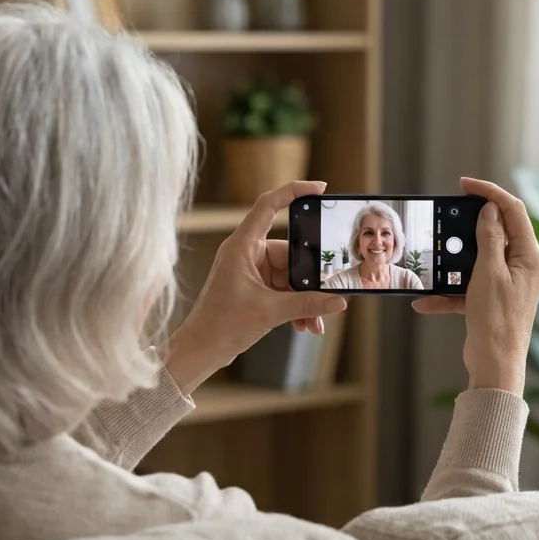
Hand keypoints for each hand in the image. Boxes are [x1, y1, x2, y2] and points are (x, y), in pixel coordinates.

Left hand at [165, 182, 348, 394]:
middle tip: (329, 291)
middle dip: (309, 278)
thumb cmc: (220, 325)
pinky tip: (306, 324)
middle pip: (289, 252)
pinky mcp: (253, 288)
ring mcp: (250, 271)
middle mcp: (245, 254)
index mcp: (241, 246)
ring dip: (304, 298)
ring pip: (289, 276)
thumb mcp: (269, 312)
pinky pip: (283, 290)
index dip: (294, 192)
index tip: (319, 189)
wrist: (201, 350)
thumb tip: (337, 301)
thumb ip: (306, 305)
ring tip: (315, 320)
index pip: (268, 206)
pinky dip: (295, 305)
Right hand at [412, 178, 538, 395]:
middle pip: (495, 232)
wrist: (495, 365)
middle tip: (446, 215)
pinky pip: (468, 287)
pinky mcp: (492, 300)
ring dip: (453, 264)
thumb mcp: (489, 272)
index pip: (512, 210)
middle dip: (467, 227)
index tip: (464, 185)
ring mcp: (507, 284)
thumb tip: (490, 210)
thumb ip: (489, 238)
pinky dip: (448, 293)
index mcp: (529, 256)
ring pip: (477, 260)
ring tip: (433, 261)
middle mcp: (522, 267)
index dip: (489, 192)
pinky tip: (426, 302)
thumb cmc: (497, 320)